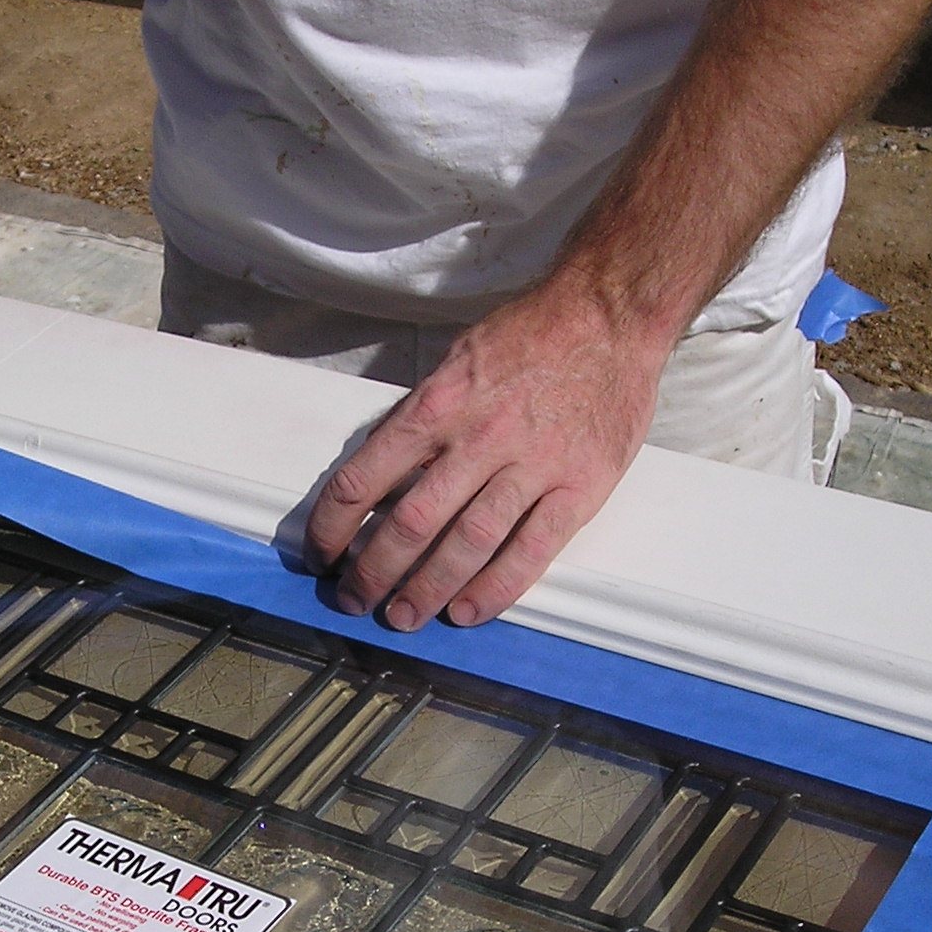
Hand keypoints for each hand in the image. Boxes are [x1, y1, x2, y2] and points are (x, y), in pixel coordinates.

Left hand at [305, 275, 670, 628]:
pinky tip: (468, 610)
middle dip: (373, 571)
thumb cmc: (532, 335)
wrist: (609, 315)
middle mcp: (478, 437)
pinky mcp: (578, 487)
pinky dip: (496, 588)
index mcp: (438, 404)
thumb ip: (422, 415)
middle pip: (411, 523)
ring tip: (403, 615)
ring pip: (466, 544)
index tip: (321, 553)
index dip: (332, 526)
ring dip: (427, 589)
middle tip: (356, 598)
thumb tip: (381, 471)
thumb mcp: (457, 359)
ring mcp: (531, 465)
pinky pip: (531, 550)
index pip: (363, 477)